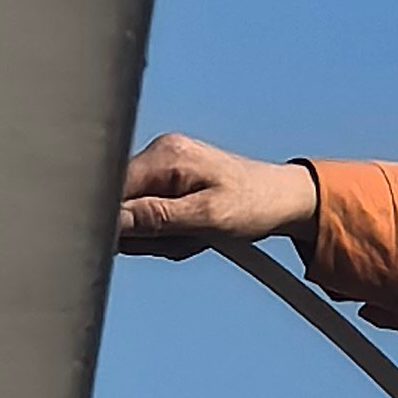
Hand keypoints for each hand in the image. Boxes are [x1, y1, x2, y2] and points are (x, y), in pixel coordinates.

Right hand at [121, 131, 322, 259]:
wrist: (285, 200)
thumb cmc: (256, 205)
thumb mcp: (208, 218)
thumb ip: (157, 219)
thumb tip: (114, 221)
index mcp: (166, 155)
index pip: (112, 189)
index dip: (116, 223)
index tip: (142, 242)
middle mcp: (159, 154)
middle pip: (120, 206)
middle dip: (148, 235)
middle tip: (186, 239)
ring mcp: (163, 168)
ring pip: (135, 217)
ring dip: (162, 238)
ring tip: (196, 235)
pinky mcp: (169, 184)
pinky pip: (151, 217)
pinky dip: (169, 234)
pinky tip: (194, 233)